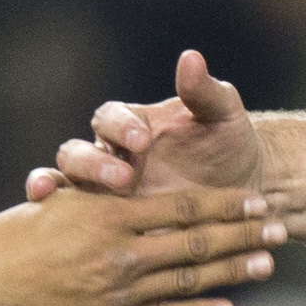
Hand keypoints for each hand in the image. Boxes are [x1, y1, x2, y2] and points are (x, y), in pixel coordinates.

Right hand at [0, 177, 271, 305]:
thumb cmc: (11, 239)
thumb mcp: (60, 204)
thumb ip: (101, 200)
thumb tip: (132, 183)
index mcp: (109, 211)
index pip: (182, 205)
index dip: (225, 204)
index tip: (256, 200)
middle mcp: (119, 250)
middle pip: (196, 240)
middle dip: (244, 235)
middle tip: (282, 228)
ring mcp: (116, 290)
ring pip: (187, 278)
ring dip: (232, 271)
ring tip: (268, 264)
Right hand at [58, 53, 305, 247]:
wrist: (242, 188)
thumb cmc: (228, 144)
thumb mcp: (221, 116)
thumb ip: (204, 91)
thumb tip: (191, 59)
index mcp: (129, 127)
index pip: (108, 119)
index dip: (120, 128)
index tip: (141, 139)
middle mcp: (109, 160)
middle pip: (77, 157)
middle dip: (93, 167)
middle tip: (120, 180)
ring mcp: (104, 198)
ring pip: (72, 196)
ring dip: (70, 200)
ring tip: (63, 203)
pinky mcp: (111, 232)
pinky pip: (87, 235)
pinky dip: (79, 240)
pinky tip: (83, 246)